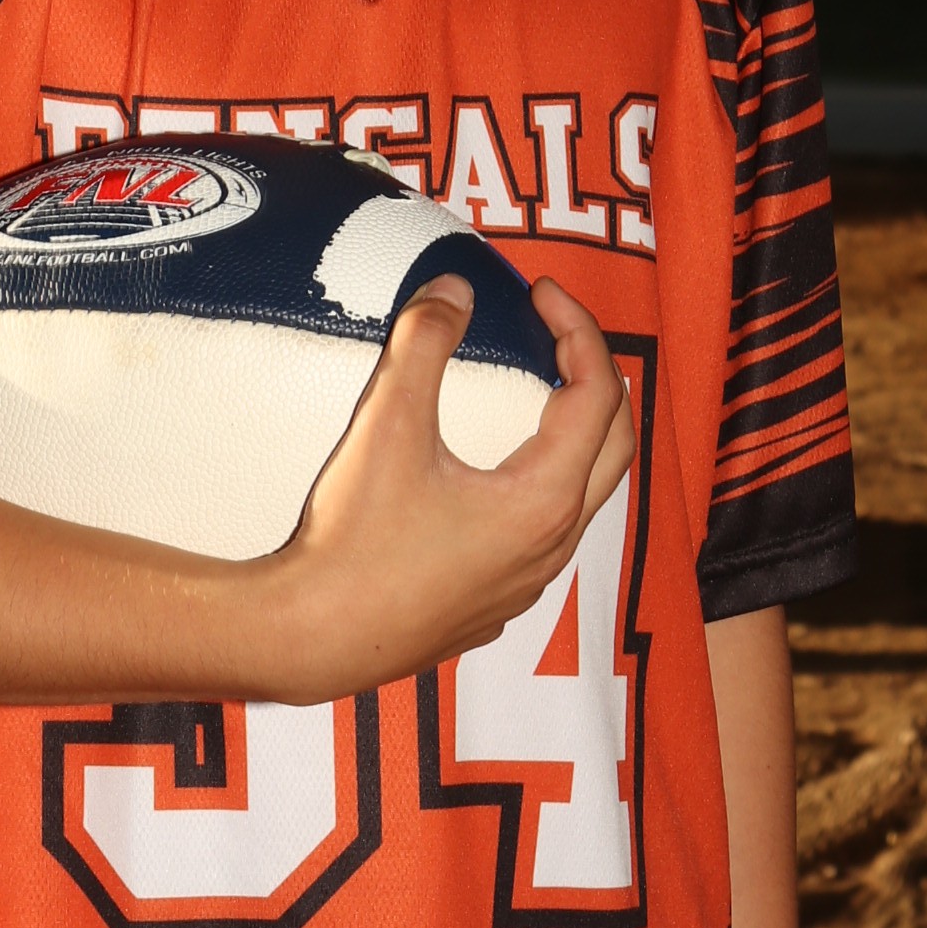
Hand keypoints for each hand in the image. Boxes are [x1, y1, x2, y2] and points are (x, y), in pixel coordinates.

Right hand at [257, 271, 633, 701]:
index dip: (576, 329)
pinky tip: (493, 476)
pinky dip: (541, 486)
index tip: (537, 294)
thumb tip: (455, 288)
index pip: (597, 394)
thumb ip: (424, 342)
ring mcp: (527, 584)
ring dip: (574, 438)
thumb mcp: (387, 425)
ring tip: (535, 395)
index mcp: (543, 500)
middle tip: (555, 334)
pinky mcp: (496, 607)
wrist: (313, 639)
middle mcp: (551, 546)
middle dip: (595, 377)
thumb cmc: (353, 542)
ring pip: (582, 498)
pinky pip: (544, 537)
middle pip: (614, 445)